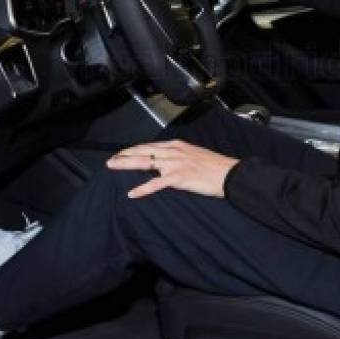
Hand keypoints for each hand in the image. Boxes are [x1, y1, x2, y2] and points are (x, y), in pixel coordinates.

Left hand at [106, 139, 239, 198]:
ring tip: (113, 167)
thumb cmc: (215, 167)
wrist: (230, 174)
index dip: (133, 149)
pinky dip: (143, 188)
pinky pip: (157, 184)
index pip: (149, 145)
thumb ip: (179, 156)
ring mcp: (176, 163)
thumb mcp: (194, 155)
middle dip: (124, 155)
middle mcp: (174, 151)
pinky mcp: (180, 177)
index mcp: (177, 145)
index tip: (121, 153)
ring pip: (146, 162)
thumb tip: (167, 163)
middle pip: (143, 151)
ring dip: (127, 165)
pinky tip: (132, 193)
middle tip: (110, 160)